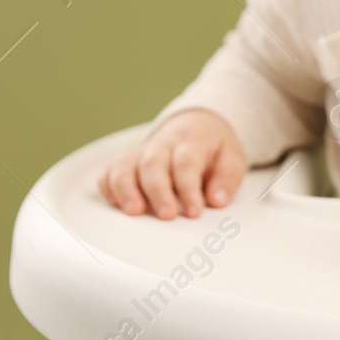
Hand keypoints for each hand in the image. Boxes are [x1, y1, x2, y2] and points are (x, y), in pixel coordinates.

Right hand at [98, 109, 246, 219]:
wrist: (195, 124)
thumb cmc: (212, 148)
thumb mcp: (231, 156)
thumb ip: (227, 177)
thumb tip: (218, 200)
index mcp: (190, 143)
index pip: (186, 163)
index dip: (188, 188)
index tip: (194, 211)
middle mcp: (162, 146)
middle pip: (152, 164)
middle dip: (157, 191)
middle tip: (167, 215)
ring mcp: (141, 153)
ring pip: (125, 166)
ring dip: (126, 189)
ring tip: (134, 212)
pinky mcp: (126, 163)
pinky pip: (109, 172)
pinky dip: (108, 187)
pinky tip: (116, 204)